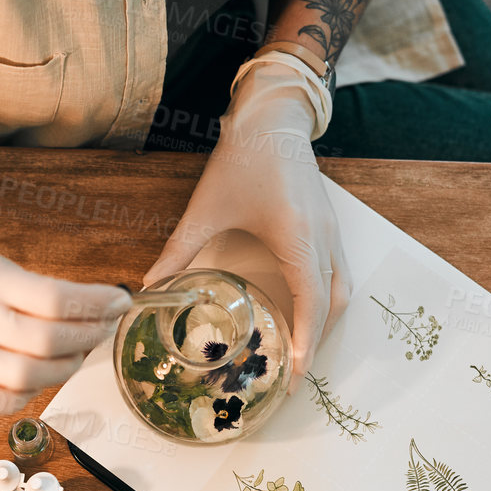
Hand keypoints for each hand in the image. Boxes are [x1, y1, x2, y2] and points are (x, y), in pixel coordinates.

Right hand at [0, 227, 130, 415]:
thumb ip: (31, 288)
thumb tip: (89, 308)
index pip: (55, 297)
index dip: (96, 304)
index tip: (119, 302)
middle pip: (45, 341)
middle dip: (86, 338)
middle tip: (100, 332)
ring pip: (24, 376)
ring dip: (62, 370)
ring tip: (73, 357)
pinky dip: (22, 398)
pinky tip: (34, 384)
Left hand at [145, 60, 350, 388]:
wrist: (273, 115)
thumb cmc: (244, 157)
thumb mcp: (206, 208)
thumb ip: (179, 250)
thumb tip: (149, 287)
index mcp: (299, 238)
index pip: (311, 304)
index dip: (307, 343)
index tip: (297, 375)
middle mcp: (325, 239)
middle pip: (333, 305)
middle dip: (317, 342)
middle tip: (295, 374)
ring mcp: (333, 231)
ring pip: (341, 290)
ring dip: (324, 322)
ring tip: (300, 349)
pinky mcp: (330, 224)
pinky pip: (338, 272)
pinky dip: (326, 299)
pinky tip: (303, 310)